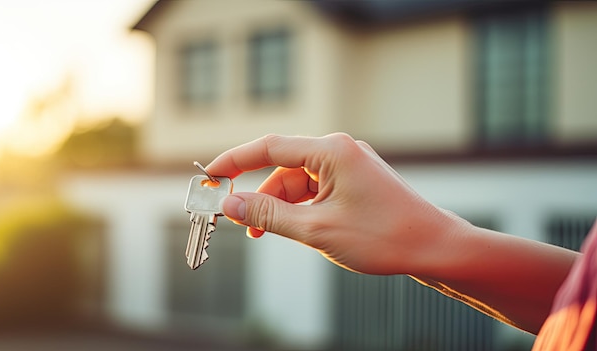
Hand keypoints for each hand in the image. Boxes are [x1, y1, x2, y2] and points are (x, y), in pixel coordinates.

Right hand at [206, 133, 463, 274]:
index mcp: (331, 151)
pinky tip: (293, 229)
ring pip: (298, 183)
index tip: (208, 175)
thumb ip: (270, 214)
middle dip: (258, 195)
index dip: (234, 161)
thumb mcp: (317, 229)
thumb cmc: (384, 237)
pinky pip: (315, 191)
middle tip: (238, 222)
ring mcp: (348, 167)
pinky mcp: (354, 182)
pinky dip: (299, 209)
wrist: (434, 248)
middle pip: (282, 168)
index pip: (269, 147)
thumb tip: (231, 202)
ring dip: (279, 207)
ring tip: (264, 234)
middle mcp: (338, 151)